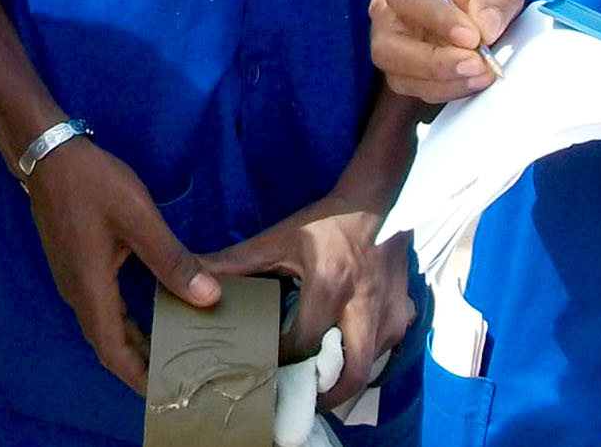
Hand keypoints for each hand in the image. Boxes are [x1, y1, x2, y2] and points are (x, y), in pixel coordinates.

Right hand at [24, 138, 219, 391]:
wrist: (47, 154)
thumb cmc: (92, 183)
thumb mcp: (138, 217)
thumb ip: (172, 260)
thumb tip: (209, 297)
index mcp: (90, 289)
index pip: (113, 352)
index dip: (139, 378)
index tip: (167, 394)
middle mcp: (78, 292)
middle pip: (109, 345)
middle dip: (141, 366)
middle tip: (178, 378)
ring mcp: (74, 280)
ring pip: (105, 327)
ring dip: (134, 345)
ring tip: (170, 354)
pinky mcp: (77, 266)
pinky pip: (103, 309)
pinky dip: (127, 323)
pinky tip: (151, 316)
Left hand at [204, 196, 414, 407]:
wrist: (379, 202)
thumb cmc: (326, 222)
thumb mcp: (279, 239)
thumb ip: (237, 262)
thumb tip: (195, 275)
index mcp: (330, 285)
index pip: (305, 343)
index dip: (283, 359)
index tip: (266, 364)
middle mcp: (364, 305)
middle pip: (349, 374)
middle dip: (324, 395)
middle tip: (300, 399)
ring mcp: (390, 313)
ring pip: (370, 368)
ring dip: (345, 380)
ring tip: (319, 382)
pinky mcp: (405, 313)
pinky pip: (386, 351)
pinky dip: (366, 360)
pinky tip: (346, 356)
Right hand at [369, 0, 526, 103]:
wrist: (488, 2)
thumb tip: (487, 26)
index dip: (435, 17)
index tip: (471, 35)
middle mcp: (387, 14)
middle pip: (388, 45)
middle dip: (434, 61)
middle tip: (475, 63)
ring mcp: (393, 47)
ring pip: (400, 75)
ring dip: (445, 81)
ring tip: (483, 73)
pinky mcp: (407, 73)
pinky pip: (419, 90)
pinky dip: (450, 90)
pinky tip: (476, 80)